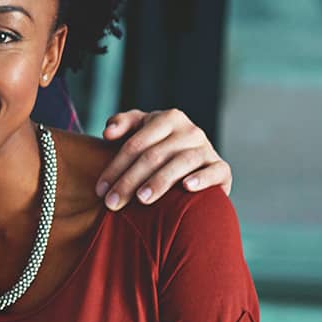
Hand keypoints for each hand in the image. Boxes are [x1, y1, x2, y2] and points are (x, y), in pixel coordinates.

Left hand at [97, 108, 231, 209]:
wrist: (193, 166)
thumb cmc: (157, 148)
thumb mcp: (139, 130)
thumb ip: (122, 124)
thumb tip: (108, 132)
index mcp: (167, 119)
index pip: (135, 144)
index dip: (115, 167)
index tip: (100, 190)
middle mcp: (190, 130)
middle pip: (154, 156)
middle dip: (129, 181)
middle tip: (112, 203)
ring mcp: (207, 149)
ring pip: (181, 162)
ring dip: (160, 181)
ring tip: (142, 199)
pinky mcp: (222, 168)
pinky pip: (215, 171)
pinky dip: (202, 178)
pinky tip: (186, 187)